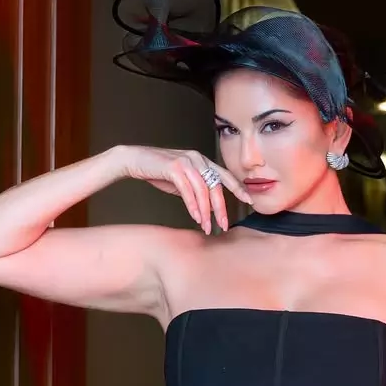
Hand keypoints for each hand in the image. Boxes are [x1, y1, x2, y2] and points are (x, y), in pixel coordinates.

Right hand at [118, 144, 252, 233]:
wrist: (136, 160)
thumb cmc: (159, 171)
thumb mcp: (183, 181)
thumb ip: (197, 190)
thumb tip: (209, 207)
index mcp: (202, 161)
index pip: (225, 175)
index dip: (238, 188)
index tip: (249, 201)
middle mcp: (197, 159)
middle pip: (216, 186)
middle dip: (221, 208)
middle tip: (224, 225)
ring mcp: (186, 162)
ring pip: (203, 190)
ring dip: (206, 211)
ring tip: (207, 226)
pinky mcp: (174, 167)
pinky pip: (188, 190)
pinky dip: (192, 205)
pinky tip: (195, 217)